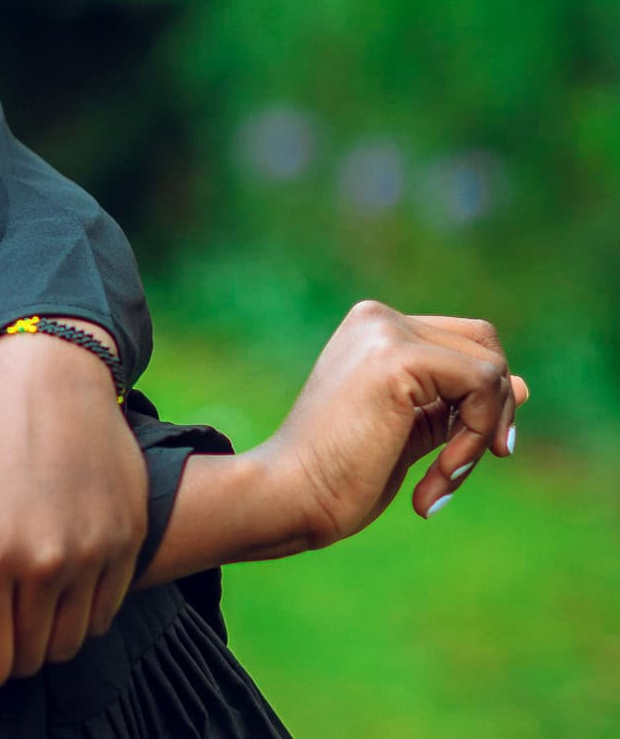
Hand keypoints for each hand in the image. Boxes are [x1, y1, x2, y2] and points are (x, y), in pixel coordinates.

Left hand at [0, 319, 143, 686]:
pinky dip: (83, 607)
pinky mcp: (128, 541)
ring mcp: (94, 554)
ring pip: (70, 643)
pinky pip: (106, 613)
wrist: (46, 376)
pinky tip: (60, 569)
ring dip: (46, 629)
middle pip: (30, 659)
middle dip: (8, 643)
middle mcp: (45, 563)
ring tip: (26, 585)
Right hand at [254, 300, 526, 548]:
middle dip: (493, 413)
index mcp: (373, 330)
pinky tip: (438, 478)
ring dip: (481, 434)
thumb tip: (522, 386)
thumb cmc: (340, 473)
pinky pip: (480, 387)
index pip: (465, 343)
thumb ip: (458, 406)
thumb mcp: (413, 432)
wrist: (292, 495)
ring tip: (443, 482)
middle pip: (486, 347)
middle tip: (462, 469)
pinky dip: (474, 439)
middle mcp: (376, 319)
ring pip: (490, 369)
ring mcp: (384, 332)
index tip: (469, 456)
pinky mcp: (397, 358)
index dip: (483, 400)